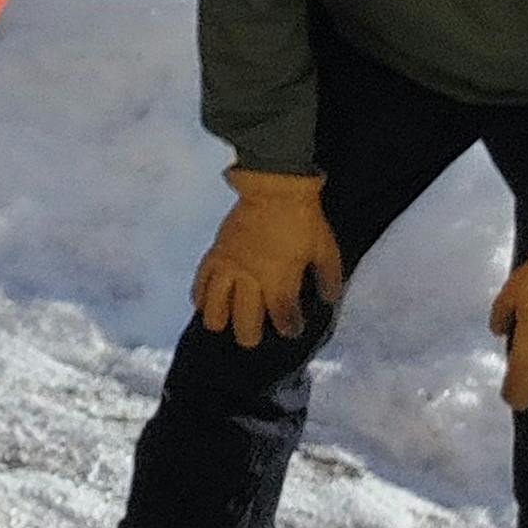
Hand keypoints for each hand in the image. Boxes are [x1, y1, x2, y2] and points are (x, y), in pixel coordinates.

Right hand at [190, 167, 345, 346]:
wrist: (274, 188)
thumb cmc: (304, 221)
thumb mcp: (327, 251)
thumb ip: (328, 279)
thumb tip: (328, 299)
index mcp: (280, 281)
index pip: (283, 316)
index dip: (288, 327)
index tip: (292, 329)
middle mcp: (251, 280)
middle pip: (245, 320)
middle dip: (250, 335)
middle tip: (254, 338)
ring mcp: (230, 267)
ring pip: (216, 306)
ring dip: (219, 320)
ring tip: (222, 325)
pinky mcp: (216, 253)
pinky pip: (201, 280)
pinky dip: (200, 296)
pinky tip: (201, 304)